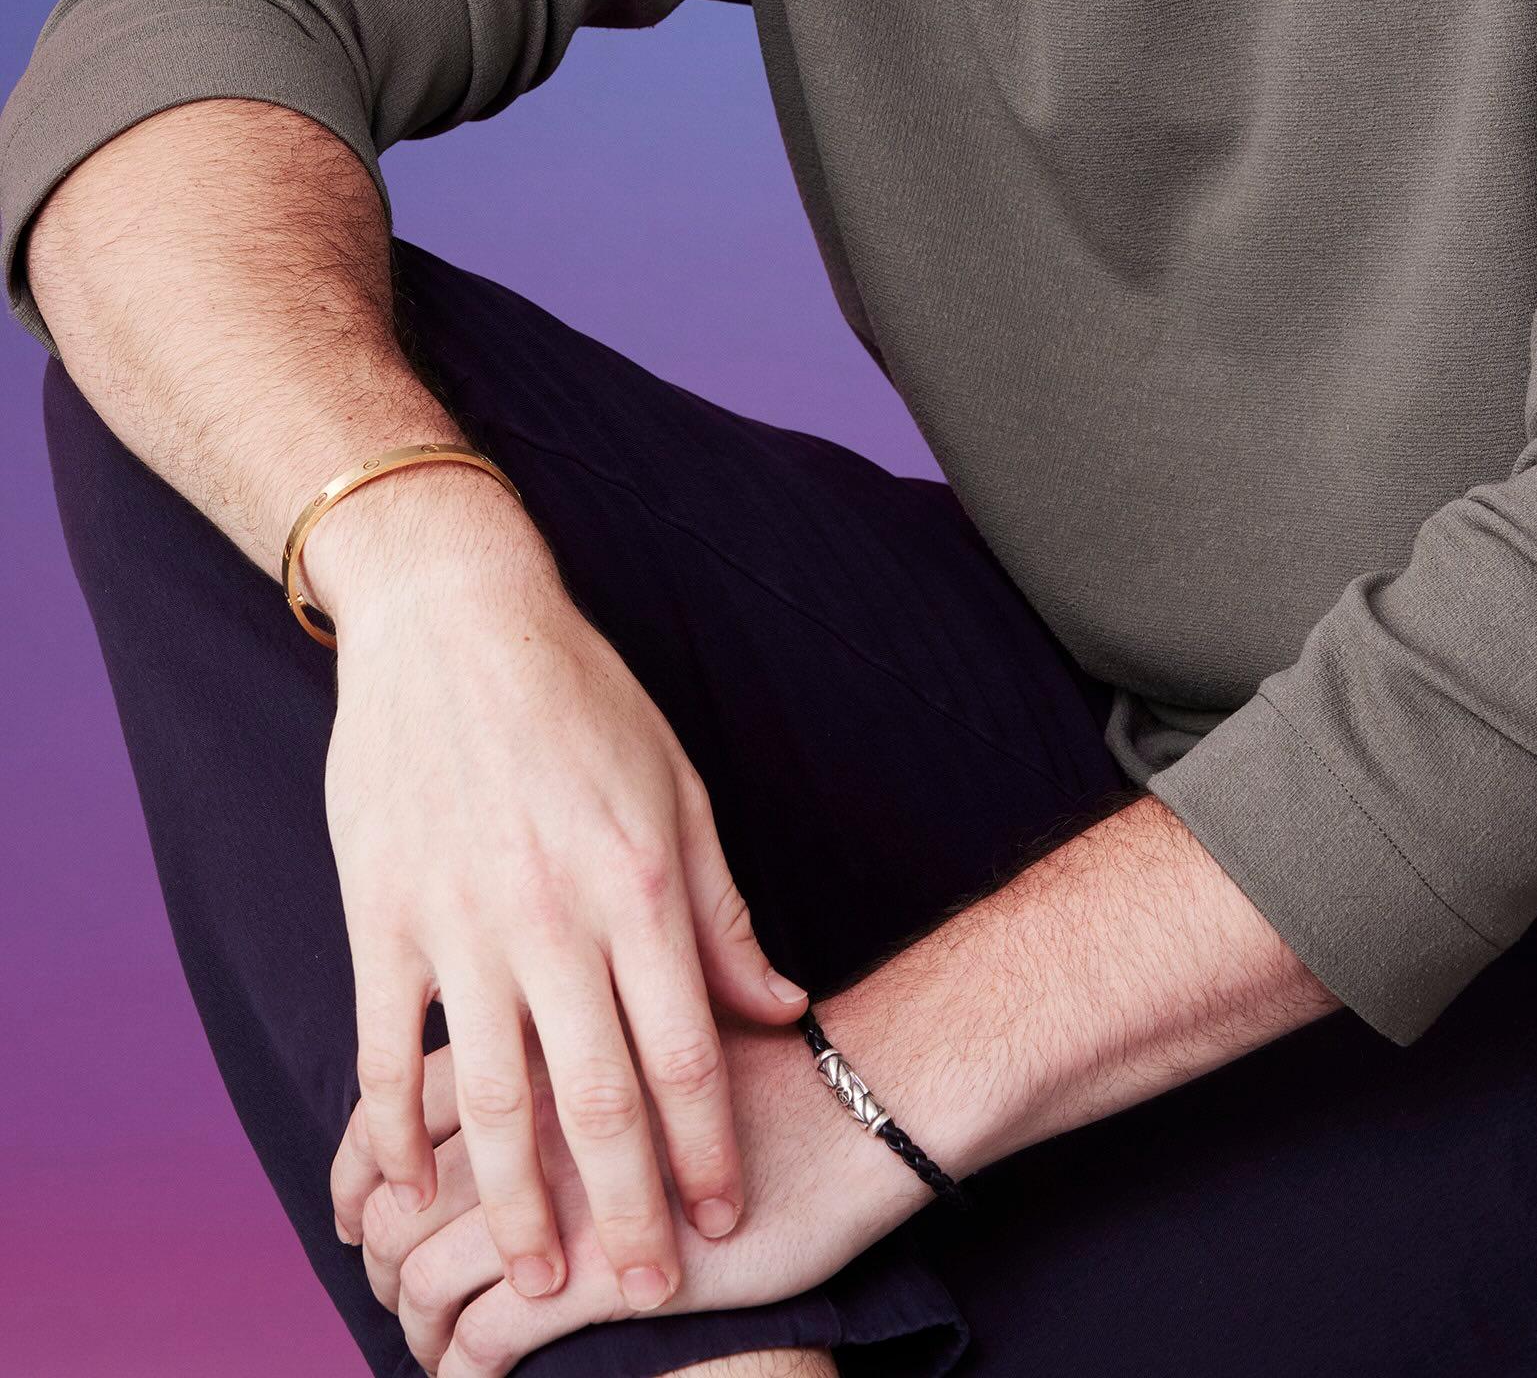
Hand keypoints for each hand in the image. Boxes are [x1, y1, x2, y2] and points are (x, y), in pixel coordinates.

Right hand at [320, 507, 809, 1319]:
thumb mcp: (676, 790)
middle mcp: (551, 914)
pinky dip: (394, 1132)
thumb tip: (780, 1005)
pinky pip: (387, 1049)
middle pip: (597, 1096)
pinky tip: (407, 1195)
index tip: (724, 1224)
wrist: (454, 616)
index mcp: (635, 882)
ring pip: (493, 1096)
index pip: (684, 1048)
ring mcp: (460, 920)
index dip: (705, 1148)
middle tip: (647, 1295)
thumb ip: (721, 911)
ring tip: (538, 1280)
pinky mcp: (382, 915)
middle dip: (627, 1209)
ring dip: (518, 1201)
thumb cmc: (581, 697)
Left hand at [333, 1022, 924, 1375]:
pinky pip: (486, 1338)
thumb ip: (572, 1022)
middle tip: (387, 1295)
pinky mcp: (596, 1269)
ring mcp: (558, 1191)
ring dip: (413, 1327)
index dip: (361, 1172)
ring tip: (429, 1351)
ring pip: (425, 1274)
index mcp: (533, 1033)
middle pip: (398, 1198)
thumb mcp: (649, 1010)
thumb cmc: (758, 1065)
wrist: (850, 1110)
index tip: (359, 1215)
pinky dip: (464, 1371)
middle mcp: (527, 1107)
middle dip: (377, 1263)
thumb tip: (505, 1072)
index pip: (395, 1104)